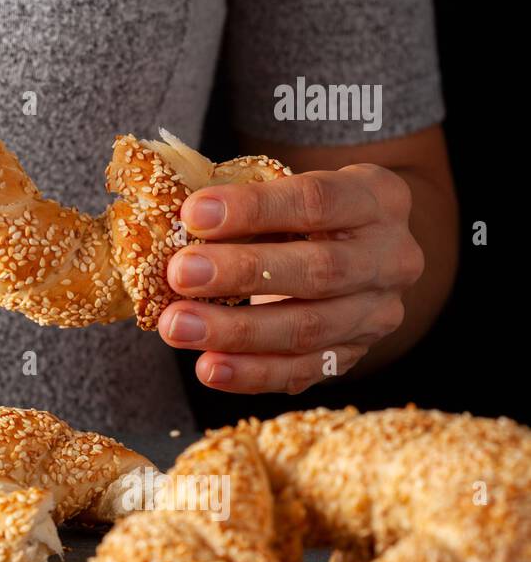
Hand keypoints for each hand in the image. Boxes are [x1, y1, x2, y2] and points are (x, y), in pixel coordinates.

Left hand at [157, 164, 424, 393]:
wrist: (356, 251)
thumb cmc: (303, 212)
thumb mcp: (288, 189)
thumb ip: (243, 203)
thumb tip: (169, 222)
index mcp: (377, 198)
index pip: (317, 200)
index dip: (254, 208)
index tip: (192, 213)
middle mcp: (391, 258)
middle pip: (319, 270)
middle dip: (242, 273)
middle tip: (179, 274)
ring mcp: (376, 313)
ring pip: (308, 329)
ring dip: (236, 332)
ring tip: (177, 327)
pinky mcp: (352, 355)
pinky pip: (301, 371)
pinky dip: (251, 373)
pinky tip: (209, 367)